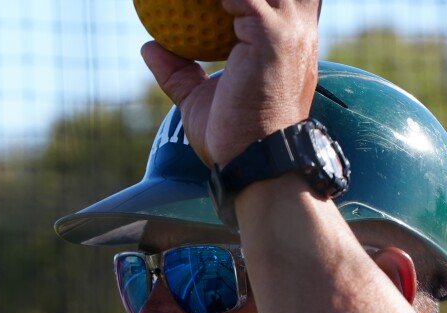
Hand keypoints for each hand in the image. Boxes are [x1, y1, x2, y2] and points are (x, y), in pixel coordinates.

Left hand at [140, 0, 320, 166]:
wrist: (255, 163)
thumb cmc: (232, 140)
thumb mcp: (200, 99)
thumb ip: (180, 70)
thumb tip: (149, 46)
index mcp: (288, 39)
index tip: (209, 4)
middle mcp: (297, 27)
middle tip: (194, 1)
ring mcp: (289, 29)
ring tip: (189, 2)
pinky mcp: (272, 34)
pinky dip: (215, 1)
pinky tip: (189, 4)